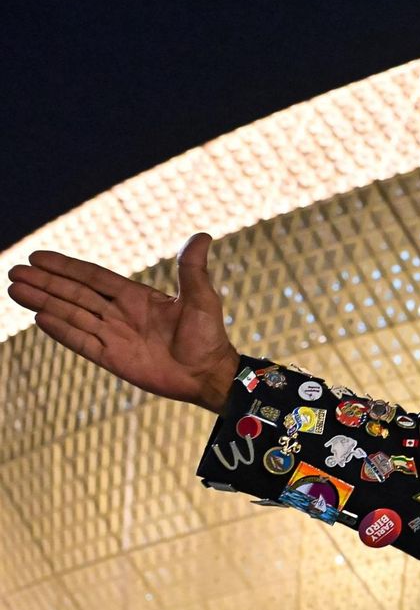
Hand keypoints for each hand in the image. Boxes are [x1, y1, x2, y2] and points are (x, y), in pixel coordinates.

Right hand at [6, 233, 239, 411]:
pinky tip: (39, 317)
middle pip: (74, 293)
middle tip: (15, 271)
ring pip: (71, 315)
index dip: (66, 267)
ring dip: (44, 302)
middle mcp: (120, 314)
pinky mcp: (112, 358)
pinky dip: (61, 330)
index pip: (93, 278)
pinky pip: (81, 341)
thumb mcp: (202, 298)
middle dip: (45, 282)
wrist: (209, 375)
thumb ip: (193, 269)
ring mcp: (114, 336)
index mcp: (136, 297)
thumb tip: (202, 235)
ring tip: (15, 289)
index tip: (38, 257)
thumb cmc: (209, 337)